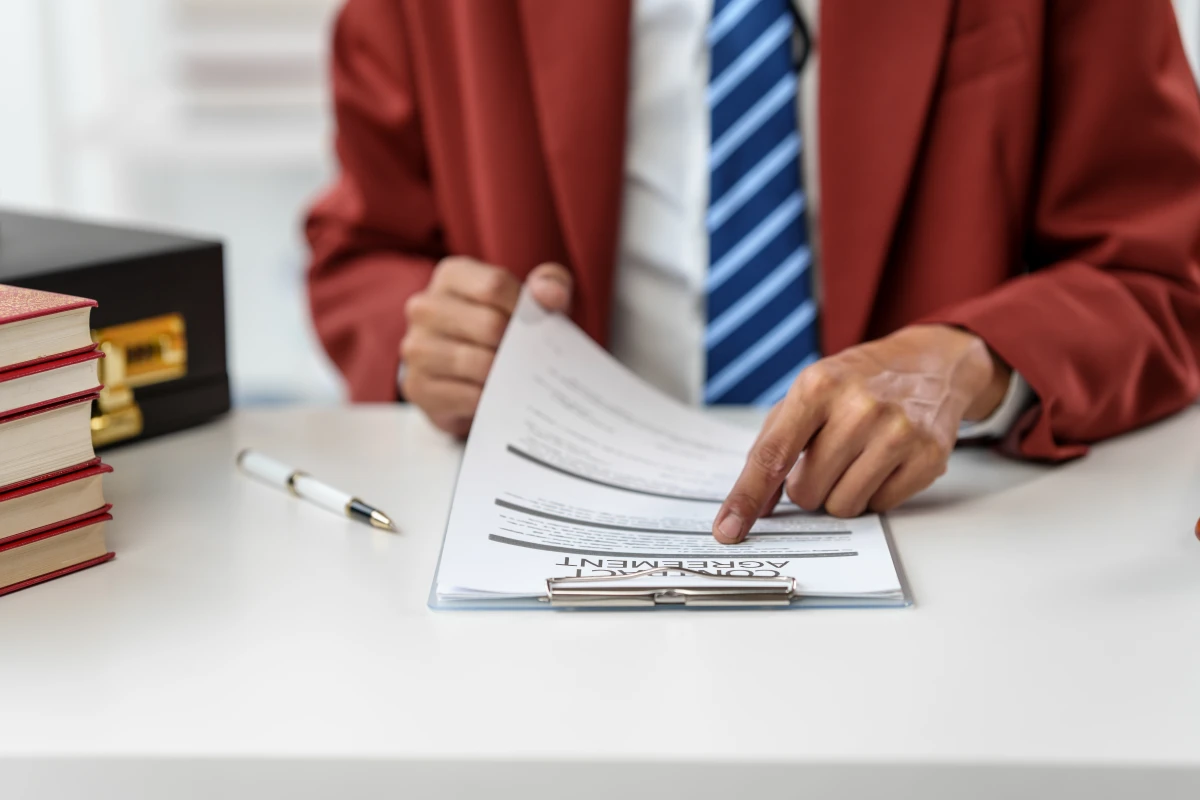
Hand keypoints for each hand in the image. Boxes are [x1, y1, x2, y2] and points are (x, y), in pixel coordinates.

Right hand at [401, 257, 571, 435]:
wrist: (466, 375)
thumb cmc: (502, 327)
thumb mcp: (528, 298)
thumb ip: (549, 283)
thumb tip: (551, 296)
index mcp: (451, 275)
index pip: (495, 286)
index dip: (525, 310)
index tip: (538, 326)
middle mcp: (424, 306)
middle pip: (489, 325)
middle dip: (518, 345)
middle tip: (530, 356)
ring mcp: (416, 347)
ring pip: (479, 362)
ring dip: (506, 373)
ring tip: (515, 374)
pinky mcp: (417, 386)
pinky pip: (468, 395)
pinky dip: (492, 398)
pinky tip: (498, 392)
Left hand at [713, 325, 1010, 541]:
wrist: (929, 363)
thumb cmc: (857, 383)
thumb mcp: (807, 395)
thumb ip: (772, 446)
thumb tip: (754, 505)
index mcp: (818, 387)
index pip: (772, 455)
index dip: (746, 496)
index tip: (728, 529)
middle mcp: (859, 408)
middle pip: (807, 492)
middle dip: (809, 485)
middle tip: (827, 456)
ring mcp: (898, 432)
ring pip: (842, 506)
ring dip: (841, 493)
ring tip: (856, 457)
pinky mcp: (927, 457)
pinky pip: (880, 506)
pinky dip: (875, 492)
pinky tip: (884, 461)